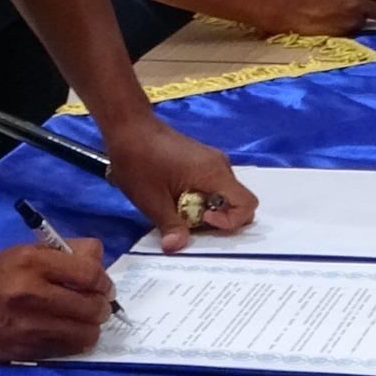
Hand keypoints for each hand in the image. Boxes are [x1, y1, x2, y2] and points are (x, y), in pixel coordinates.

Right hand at [0, 240, 112, 362]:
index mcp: (33, 262)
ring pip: (81, 335)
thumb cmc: (1, 270)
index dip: (105, 283)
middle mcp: (30, 294)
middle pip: (91, 309)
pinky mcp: (18, 350)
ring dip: (88, 329)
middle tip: (96, 307)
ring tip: (81, 322)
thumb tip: (100, 263)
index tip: (105, 288)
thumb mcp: (31, 250)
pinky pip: (61, 350)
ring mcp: (24, 326)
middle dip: (101, 309)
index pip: (89, 275)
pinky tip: (61, 333)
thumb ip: (69, 251)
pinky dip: (68, 343)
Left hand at [103, 116, 255, 252]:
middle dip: (218, 219)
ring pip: (222, 194)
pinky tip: (175, 199)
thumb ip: (170, 225)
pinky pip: (211, 185)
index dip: (231, 221)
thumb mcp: (152, 199)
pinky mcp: (200, 161)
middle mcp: (220, 165)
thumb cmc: (139, 160)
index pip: (247, 203)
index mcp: (215, 173)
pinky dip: (200, 198)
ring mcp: (210, 161)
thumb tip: (176, 248)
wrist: (129, 127)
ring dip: (206, 209)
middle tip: (189, 221)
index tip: (202, 220)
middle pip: (237, 201)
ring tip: (178, 211)